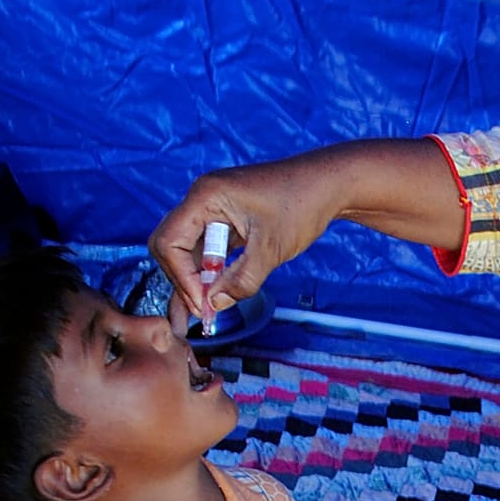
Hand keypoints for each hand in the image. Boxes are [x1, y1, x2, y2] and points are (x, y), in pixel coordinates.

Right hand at [149, 138, 466, 335]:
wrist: (329, 183)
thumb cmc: (303, 205)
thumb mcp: (272, 250)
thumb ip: (241, 280)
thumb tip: (214, 306)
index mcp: (206, 196)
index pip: (170, 242)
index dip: (181, 277)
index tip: (203, 303)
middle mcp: (203, 198)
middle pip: (173, 246)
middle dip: (184, 280)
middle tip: (201, 313)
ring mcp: (214, 207)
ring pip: (189, 250)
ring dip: (195, 280)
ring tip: (198, 317)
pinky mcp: (226, 217)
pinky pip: (208, 248)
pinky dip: (210, 271)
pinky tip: (212, 297)